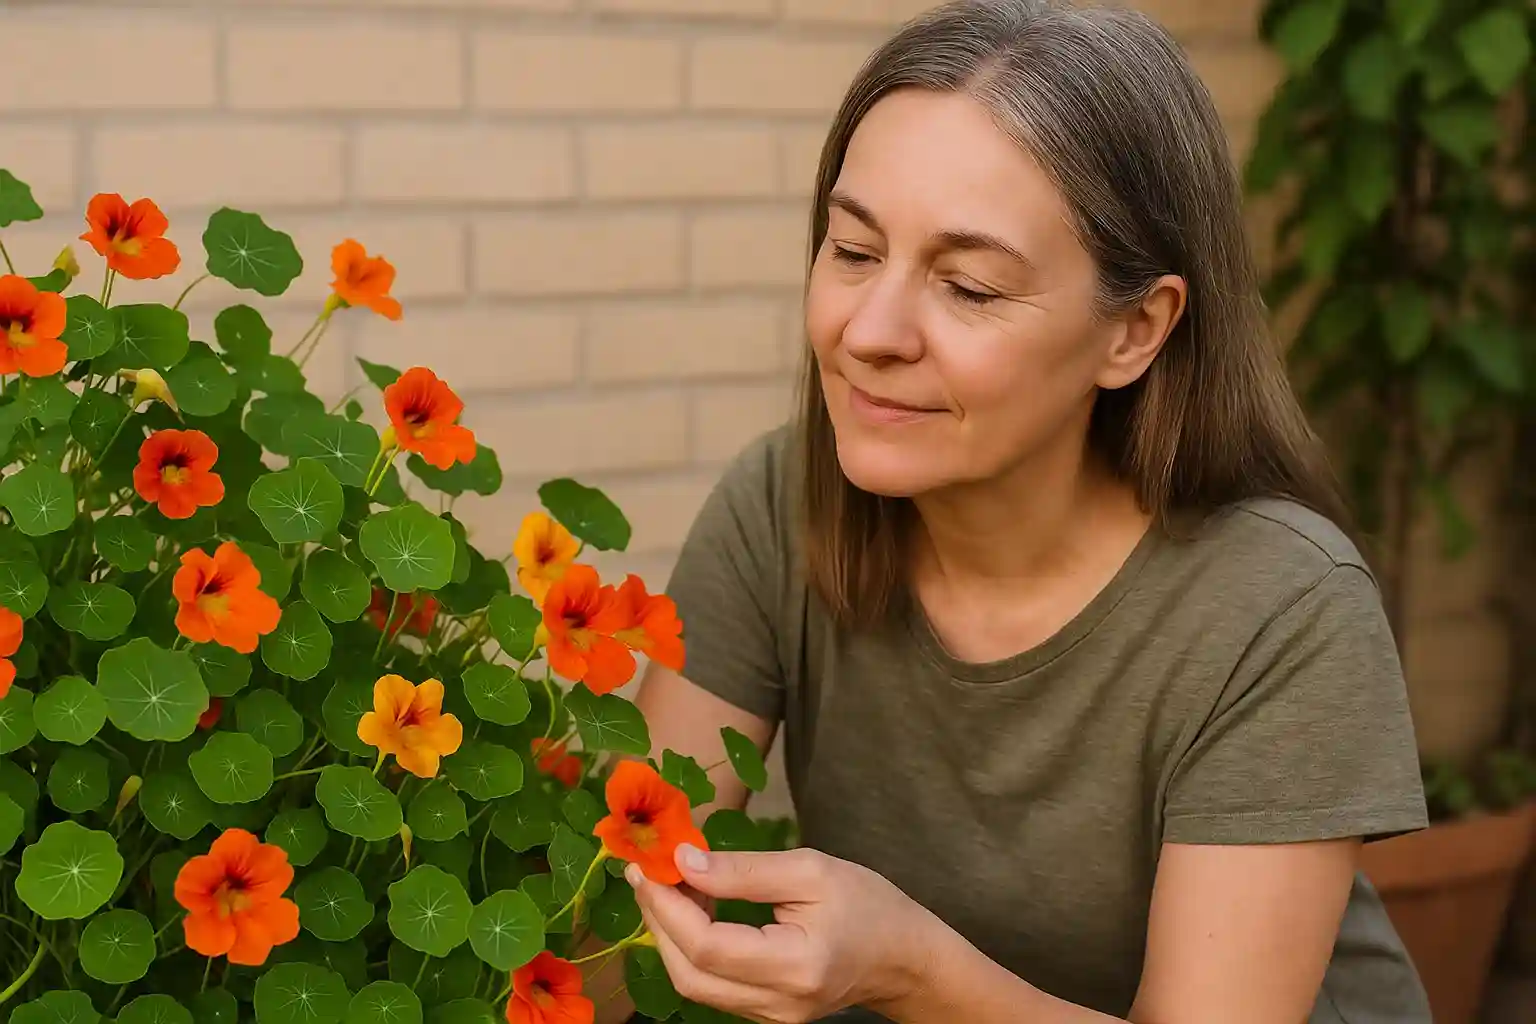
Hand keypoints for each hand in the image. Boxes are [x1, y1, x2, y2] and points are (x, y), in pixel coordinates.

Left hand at [626, 844, 937, 1023]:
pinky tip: (694, 910)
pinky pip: (712, 986)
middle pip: (690, 974)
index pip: (708, 946)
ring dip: (670, 933)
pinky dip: (692, 947)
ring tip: (670, 885)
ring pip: (694, 985)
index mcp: (796, 966)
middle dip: (658, 920)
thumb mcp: (810, 870)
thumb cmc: (866, 904)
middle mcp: (779, 1005)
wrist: (902, 956)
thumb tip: (682, 861)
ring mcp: (770, 1019)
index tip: (648, 864)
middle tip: (646, 873)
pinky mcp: (765, 1017)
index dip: (668, 906)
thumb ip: (744, 870)